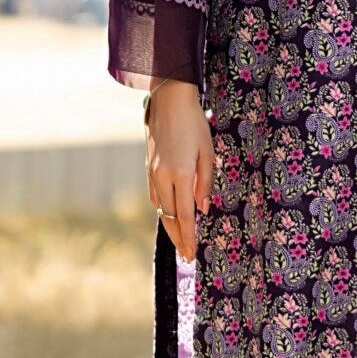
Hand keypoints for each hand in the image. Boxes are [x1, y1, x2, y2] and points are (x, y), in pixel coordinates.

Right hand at [144, 78, 213, 261]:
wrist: (169, 101)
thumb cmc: (194, 123)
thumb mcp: (208, 152)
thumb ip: (205, 182)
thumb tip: (202, 209)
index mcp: (181, 175)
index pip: (185, 216)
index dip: (189, 237)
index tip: (192, 254)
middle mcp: (163, 177)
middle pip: (170, 217)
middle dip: (178, 238)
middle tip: (186, 256)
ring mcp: (153, 173)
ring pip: (161, 208)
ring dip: (170, 226)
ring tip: (180, 240)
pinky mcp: (148, 167)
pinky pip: (154, 195)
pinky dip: (163, 209)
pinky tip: (169, 215)